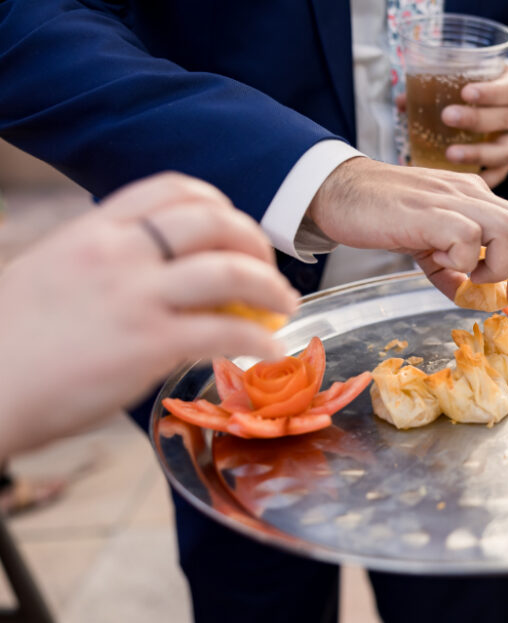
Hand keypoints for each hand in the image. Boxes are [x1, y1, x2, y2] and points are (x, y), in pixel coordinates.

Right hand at [0, 172, 298, 458]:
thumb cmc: (8, 342)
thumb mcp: (51, 272)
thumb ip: (103, 261)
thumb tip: (149, 274)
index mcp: (93, 229)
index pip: (172, 189)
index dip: (217, 204)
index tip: (233, 228)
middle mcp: (119, 252)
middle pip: (213, 222)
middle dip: (255, 243)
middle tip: (268, 270)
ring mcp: (136, 296)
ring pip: (231, 272)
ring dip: (271, 288)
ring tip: (282, 306)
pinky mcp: (150, 344)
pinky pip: (226, 332)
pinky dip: (259, 340)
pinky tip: (267, 350)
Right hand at [308, 157, 507, 305]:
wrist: (337, 189)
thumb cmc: (380, 213)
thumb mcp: (425, 242)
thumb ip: (450, 268)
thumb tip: (470, 296)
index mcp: (477, 198)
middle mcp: (472, 194)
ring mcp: (452, 200)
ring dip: (499, 267)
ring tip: (471, 277)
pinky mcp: (428, 212)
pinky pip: (468, 237)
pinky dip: (463, 262)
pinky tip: (440, 264)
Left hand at [440, 63, 507, 187]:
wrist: (507, 102)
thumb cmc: (485, 86)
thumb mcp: (472, 76)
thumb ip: (441, 83)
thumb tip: (402, 102)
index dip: (490, 92)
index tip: (465, 92)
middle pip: (507, 118)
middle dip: (477, 119)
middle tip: (447, 117)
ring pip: (506, 150)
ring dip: (478, 153)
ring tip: (450, 154)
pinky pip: (501, 172)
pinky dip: (484, 177)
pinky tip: (464, 179)